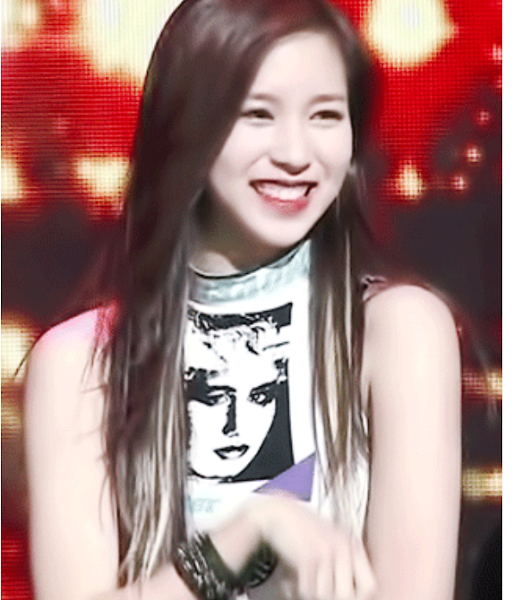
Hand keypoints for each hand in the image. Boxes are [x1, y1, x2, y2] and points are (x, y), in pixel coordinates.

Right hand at [248, 494, 376, 599]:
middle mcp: (343, 548)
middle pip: (346, 595)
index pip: (369, 586)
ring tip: (307, 581)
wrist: (279, 512)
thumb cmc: (303, 527)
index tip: (345, 595)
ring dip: (312, 593)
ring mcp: (326, 552)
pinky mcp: (307, 556)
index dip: (358, 597)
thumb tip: (351, 594)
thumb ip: (345, 563)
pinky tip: (296, 577)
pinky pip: (306, 589)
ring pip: (324, 595)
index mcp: (352, 545)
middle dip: (331, 597)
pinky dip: (298, 588)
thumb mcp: (332, 540)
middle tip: (319, 588)